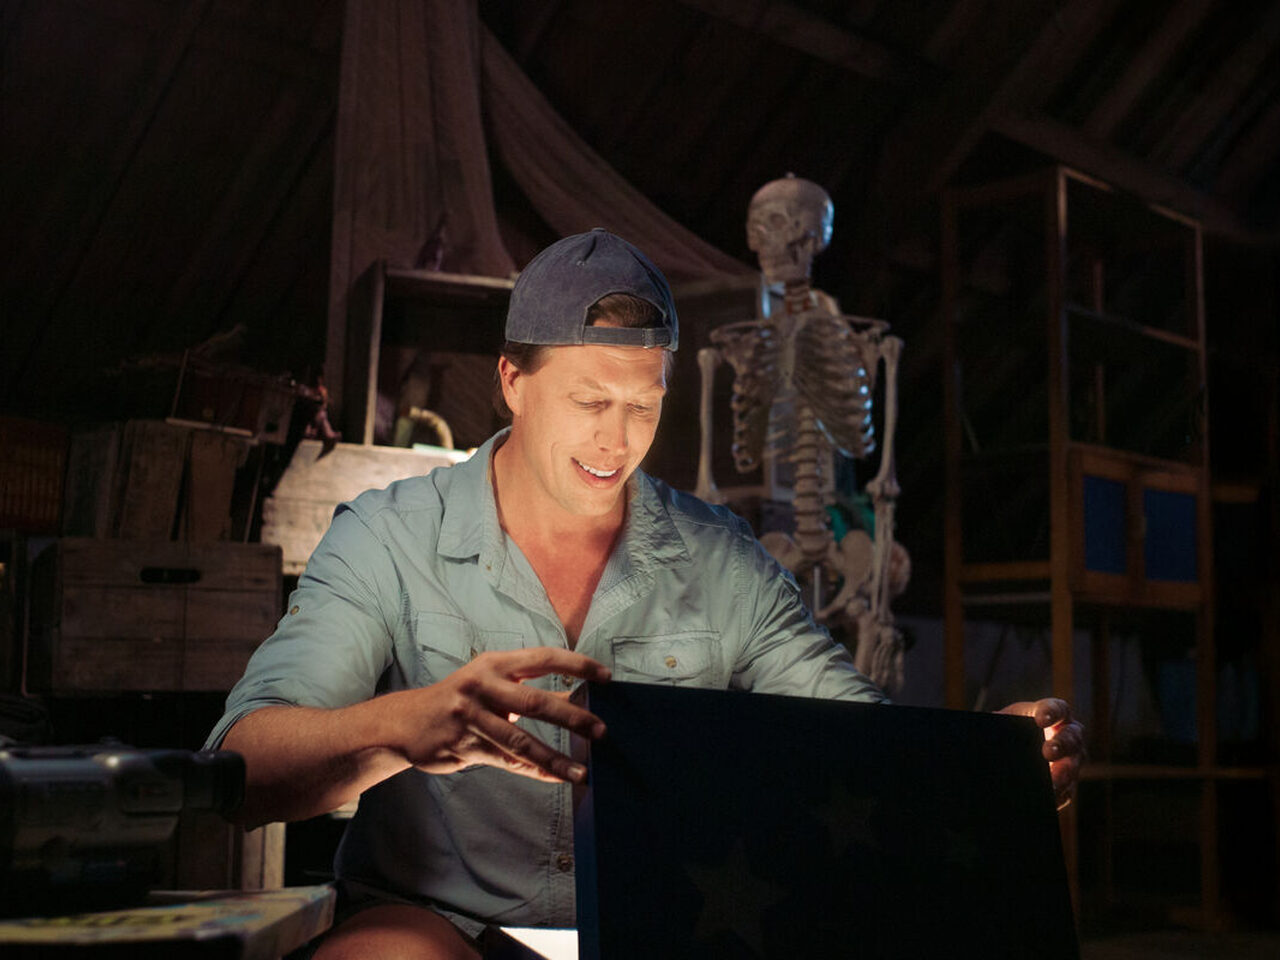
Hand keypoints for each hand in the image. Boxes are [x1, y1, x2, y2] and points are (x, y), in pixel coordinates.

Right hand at [388, 647, 610, 784]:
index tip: (606, 676)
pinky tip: (555, 777)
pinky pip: (506, 761)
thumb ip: (525, 689)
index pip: (543, 658)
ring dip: (555, 758)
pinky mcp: (464, 745)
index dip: (576, 665)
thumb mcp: (488, 682)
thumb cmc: (459, 699)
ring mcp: (471, 717)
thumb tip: (574, 698)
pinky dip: (533, 771)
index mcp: (495, 664)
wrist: (405, 722)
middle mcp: (482, 685)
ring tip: (582, 771)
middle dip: (572, 717)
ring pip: (521, 741)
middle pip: (535, 702)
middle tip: (601, 730)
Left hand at [998, 698, 1084, 810]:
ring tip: (1050, 784)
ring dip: (1063, 775)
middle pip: (1072, 738)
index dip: (1051, 712)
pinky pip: (1066, 792)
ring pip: (1072, 767)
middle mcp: (1069, 735)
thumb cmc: (1008, 729)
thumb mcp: (1003, 723)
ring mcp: (1071, 760)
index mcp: (1053, 713)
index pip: (1057, 709)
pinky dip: (1057, 796)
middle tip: (1048, 752)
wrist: (1008, 750)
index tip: (1040, 720)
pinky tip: (1047, 799)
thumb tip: (991, 731)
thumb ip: (1000, 724)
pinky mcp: (1067, 783)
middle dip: (1062, 744)